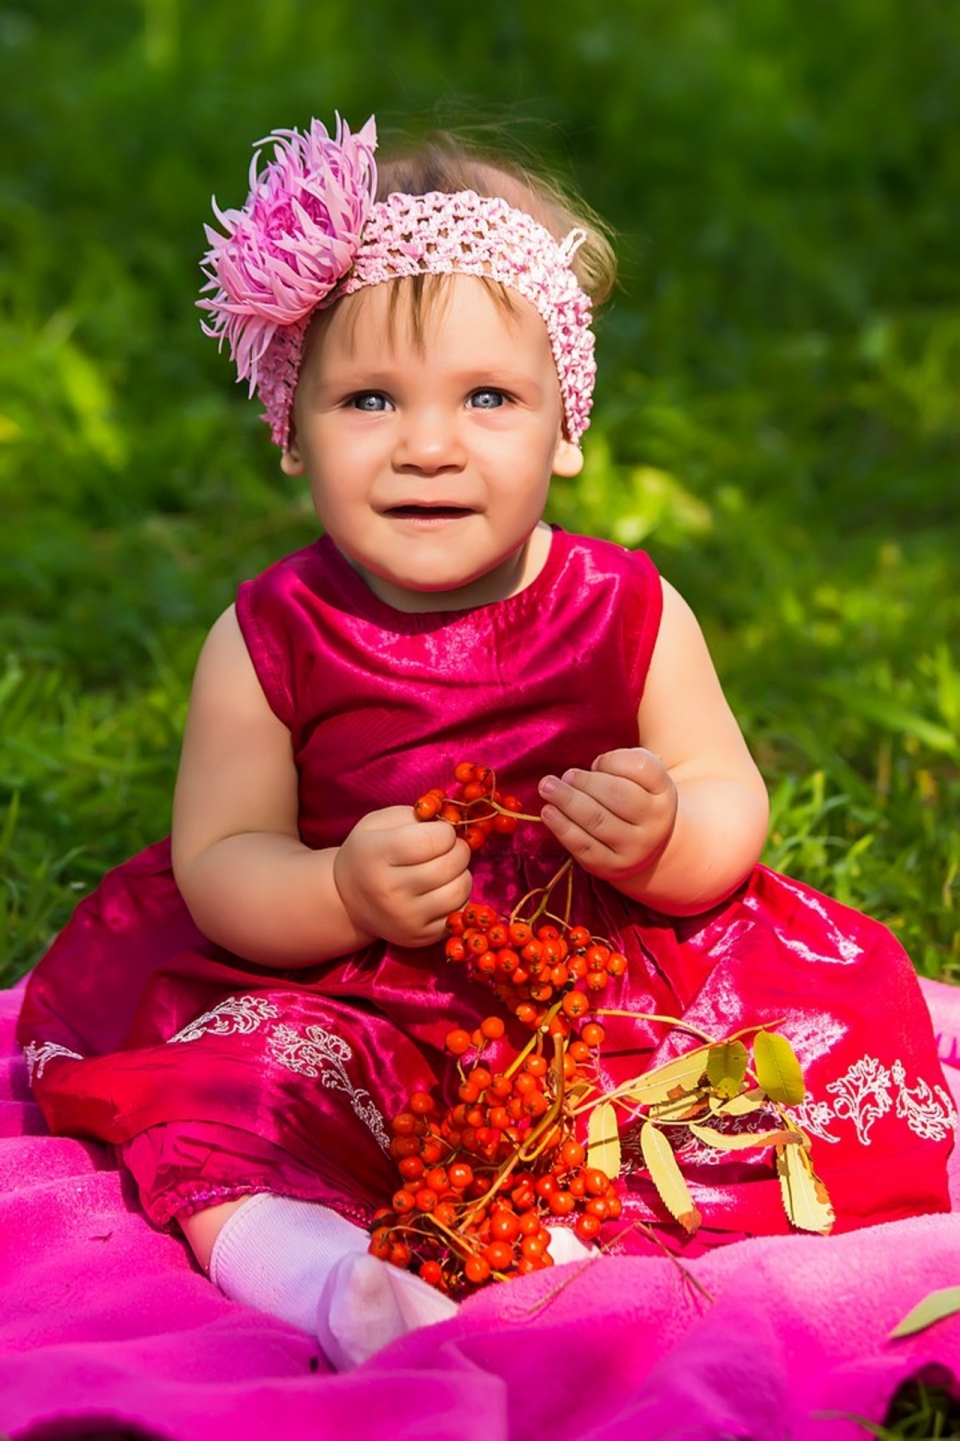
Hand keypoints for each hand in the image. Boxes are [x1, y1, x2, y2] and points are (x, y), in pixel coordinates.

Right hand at [333, 806, 472, 947]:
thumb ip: (415, 816)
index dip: (445, 831)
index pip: (432, 840)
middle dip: (458, 850)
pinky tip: (443, 890)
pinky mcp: (419, 937)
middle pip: (449, 865)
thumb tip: (453, 822)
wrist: (348, 899)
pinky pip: (459, 912)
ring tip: (447, 869)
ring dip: (462, 874)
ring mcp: (405, 918)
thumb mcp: (379, 824)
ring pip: (460, 890)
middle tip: (449, 849)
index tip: (439, 832)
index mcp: (376, 855)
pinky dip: (458, 897)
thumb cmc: (370, 852)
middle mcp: (389, 890)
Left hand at [538, 749, 677, 886]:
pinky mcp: (611, 866)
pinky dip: (562, 827)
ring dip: (568, 802)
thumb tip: (589, 772)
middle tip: (565, 776)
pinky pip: (584, 846)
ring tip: (547, 787)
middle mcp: (655, 821)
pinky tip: (548, 812)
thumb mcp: (639, 777)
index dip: (614, 762)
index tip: (596, 763)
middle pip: (618, 795)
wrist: (646, 846)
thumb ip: (621, 764)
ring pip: (598, 821)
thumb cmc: (635, 798)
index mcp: (664, 791)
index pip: (643, 768)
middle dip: (586, 782)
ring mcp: (635, 847)